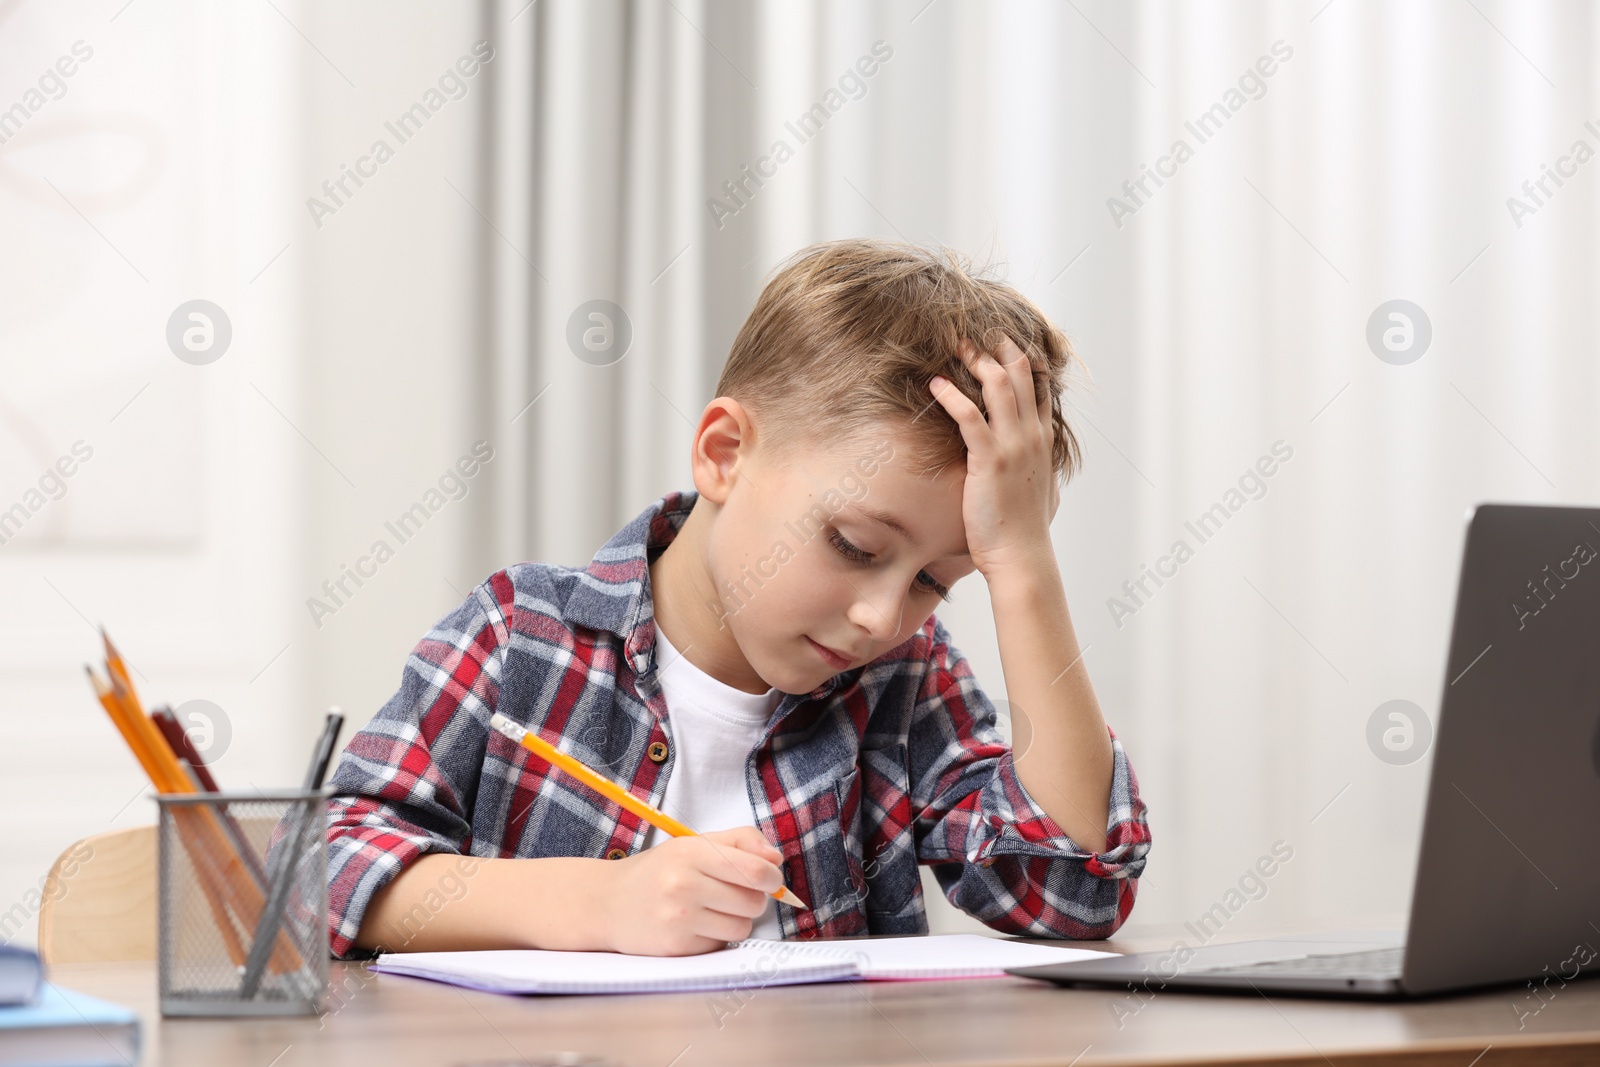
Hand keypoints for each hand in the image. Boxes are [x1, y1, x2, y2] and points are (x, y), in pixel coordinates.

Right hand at [598, 827, 783, 955]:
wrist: (607, 903)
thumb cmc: (659, 871)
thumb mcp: (693, 844)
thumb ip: (740, 841)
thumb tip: (775, 859)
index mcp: (691, 852)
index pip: (753, 869)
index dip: (772, 877)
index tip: (771, 878)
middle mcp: (683, 884)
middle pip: (753, 901)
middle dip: (754, 899)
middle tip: (735, 893)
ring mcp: (678, 919)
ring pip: (742, 927)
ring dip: (737, 920)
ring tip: (714, 910)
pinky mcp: (676, 947)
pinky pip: (721, 945)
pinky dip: (716, 937)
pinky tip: (695, 926)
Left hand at [928, 334, 1060, 577]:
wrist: (1022, 554)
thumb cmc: (1025, 529)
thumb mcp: (1043, 491)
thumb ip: (1040, 470)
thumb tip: (1039, 468)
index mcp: (1043, 440)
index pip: (1039, 387)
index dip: (1023, 360)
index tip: (1005, 342)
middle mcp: (1032, 436)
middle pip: (1020, 375)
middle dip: (1000, 348)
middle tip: (978, 332)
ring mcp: (1013, 445)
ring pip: (998, 386)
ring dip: (976, 361)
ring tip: (956, 346)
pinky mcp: (990, 459)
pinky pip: (969, 416)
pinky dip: (952, 395)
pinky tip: (935, 384)